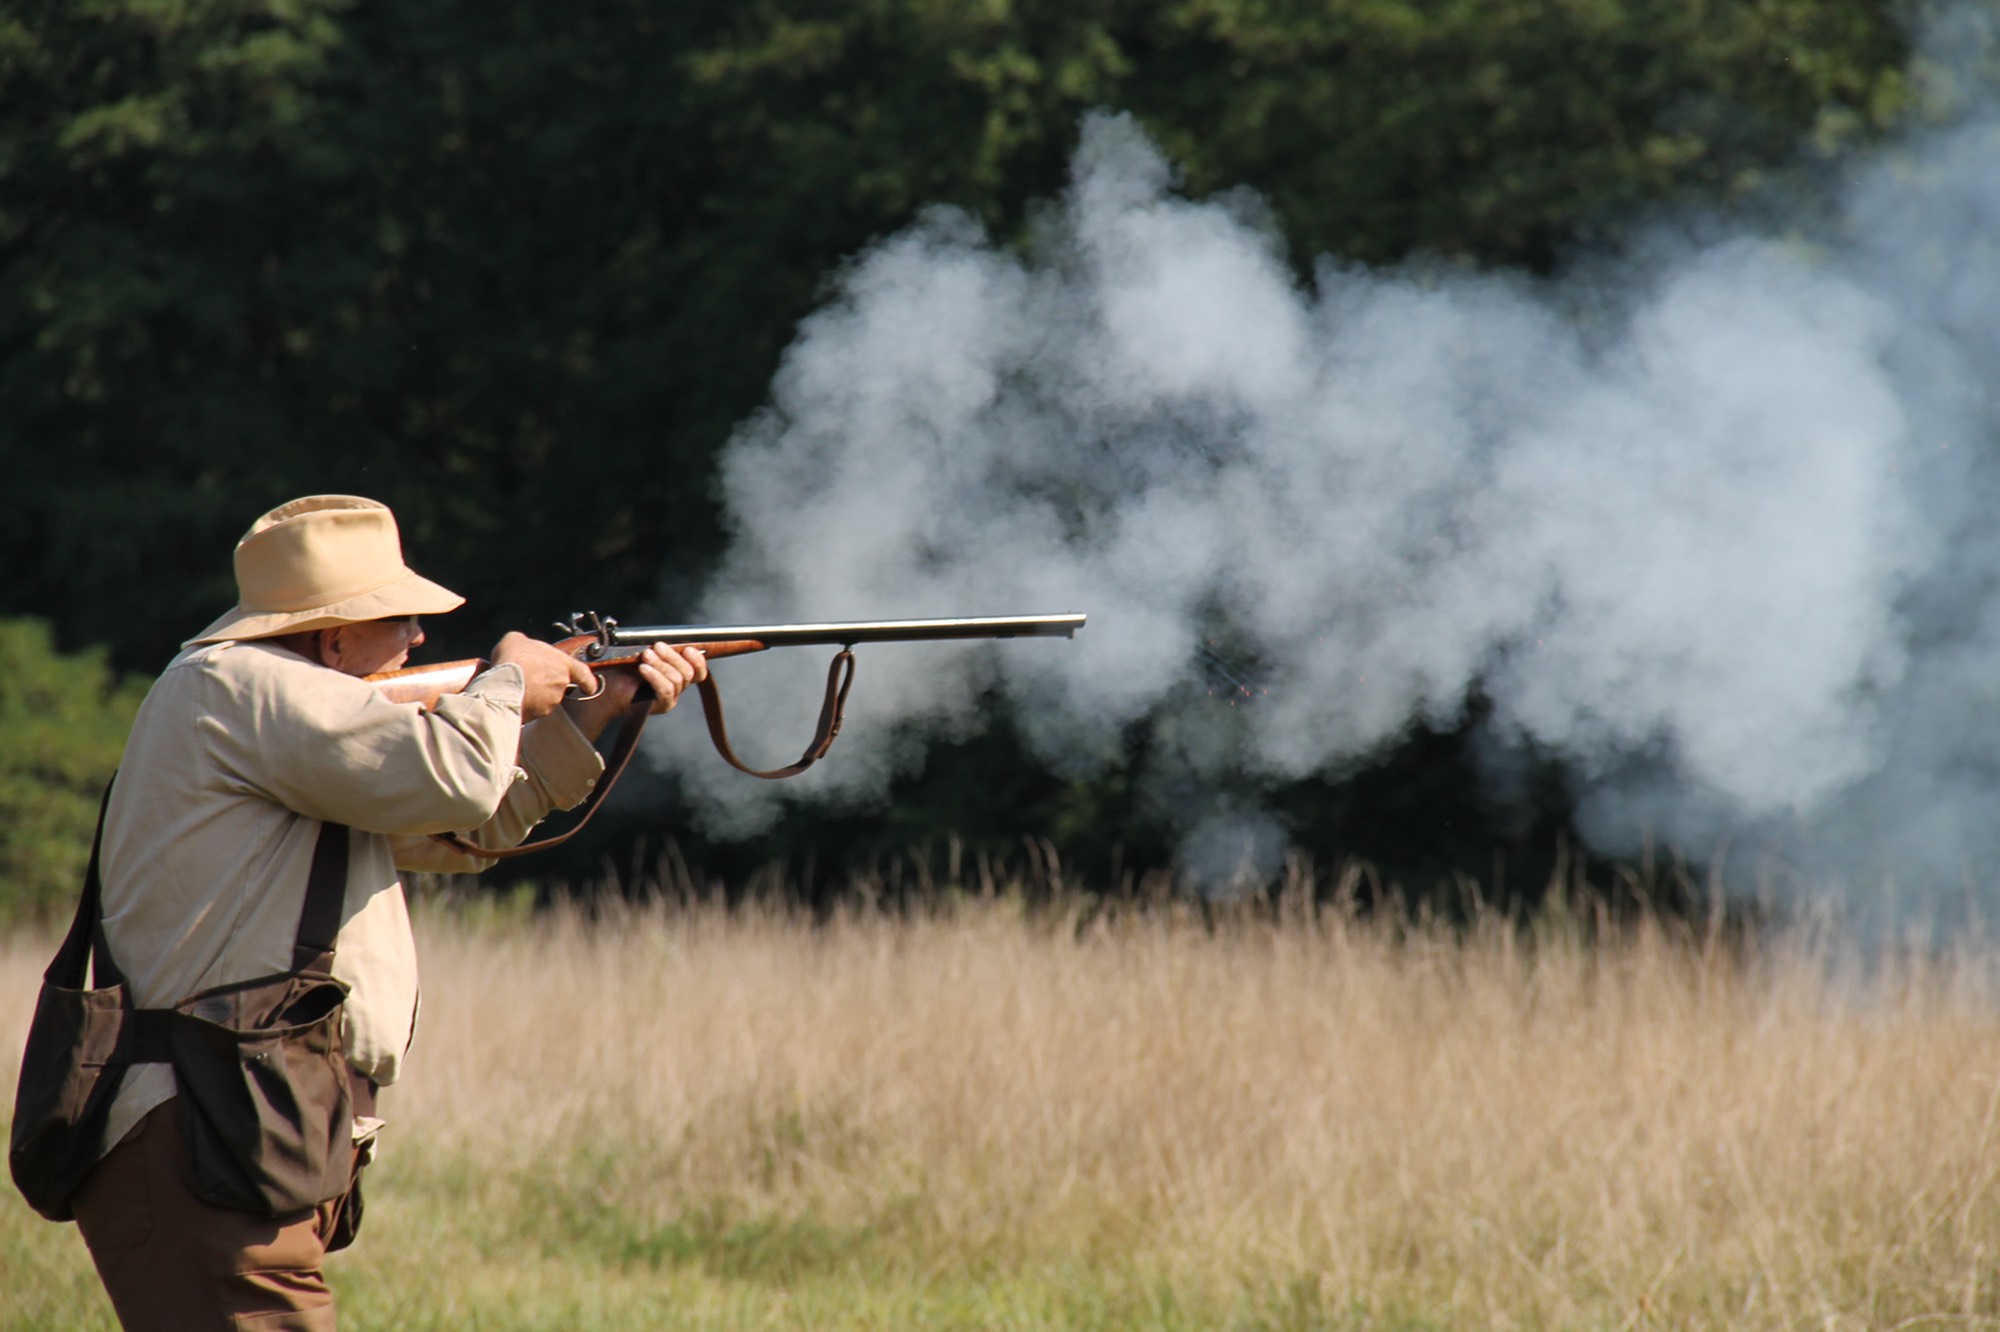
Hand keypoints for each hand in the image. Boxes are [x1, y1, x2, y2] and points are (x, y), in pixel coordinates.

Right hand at [490, 632, 595, 721]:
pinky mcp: (536, 716)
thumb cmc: (515, 659)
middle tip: (529, 677)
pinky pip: (532, 709)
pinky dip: (524, 704)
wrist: (504, 685)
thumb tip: (522, 646)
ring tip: (516, 685)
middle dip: (546, 683)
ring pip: (544, 699)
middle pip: (558, 686)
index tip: (589, 687)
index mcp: (563, 665)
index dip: (587, 681)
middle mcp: (561, 685)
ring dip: (534, 694)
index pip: (584, 674)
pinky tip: (511, 696)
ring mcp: (549, 702)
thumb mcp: (517, 639)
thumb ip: (526, 643)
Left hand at [562, 644, 707, 740]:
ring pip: (678, 681)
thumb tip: (666, 638)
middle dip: (673, 657)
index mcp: (675, 672)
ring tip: (645, 656)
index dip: (698, 660)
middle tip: (656, 647)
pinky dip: (656, 677)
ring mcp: (669, 697)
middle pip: (689, 673)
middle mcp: (676, 686)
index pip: (698, 671)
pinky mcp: (660, 705)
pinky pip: (666, 691)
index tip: (688, 648)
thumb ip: (654, 647)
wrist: (602, 690)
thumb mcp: (639, 652)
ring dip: (662, 665)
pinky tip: (644, 669)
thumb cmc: (619, 670)